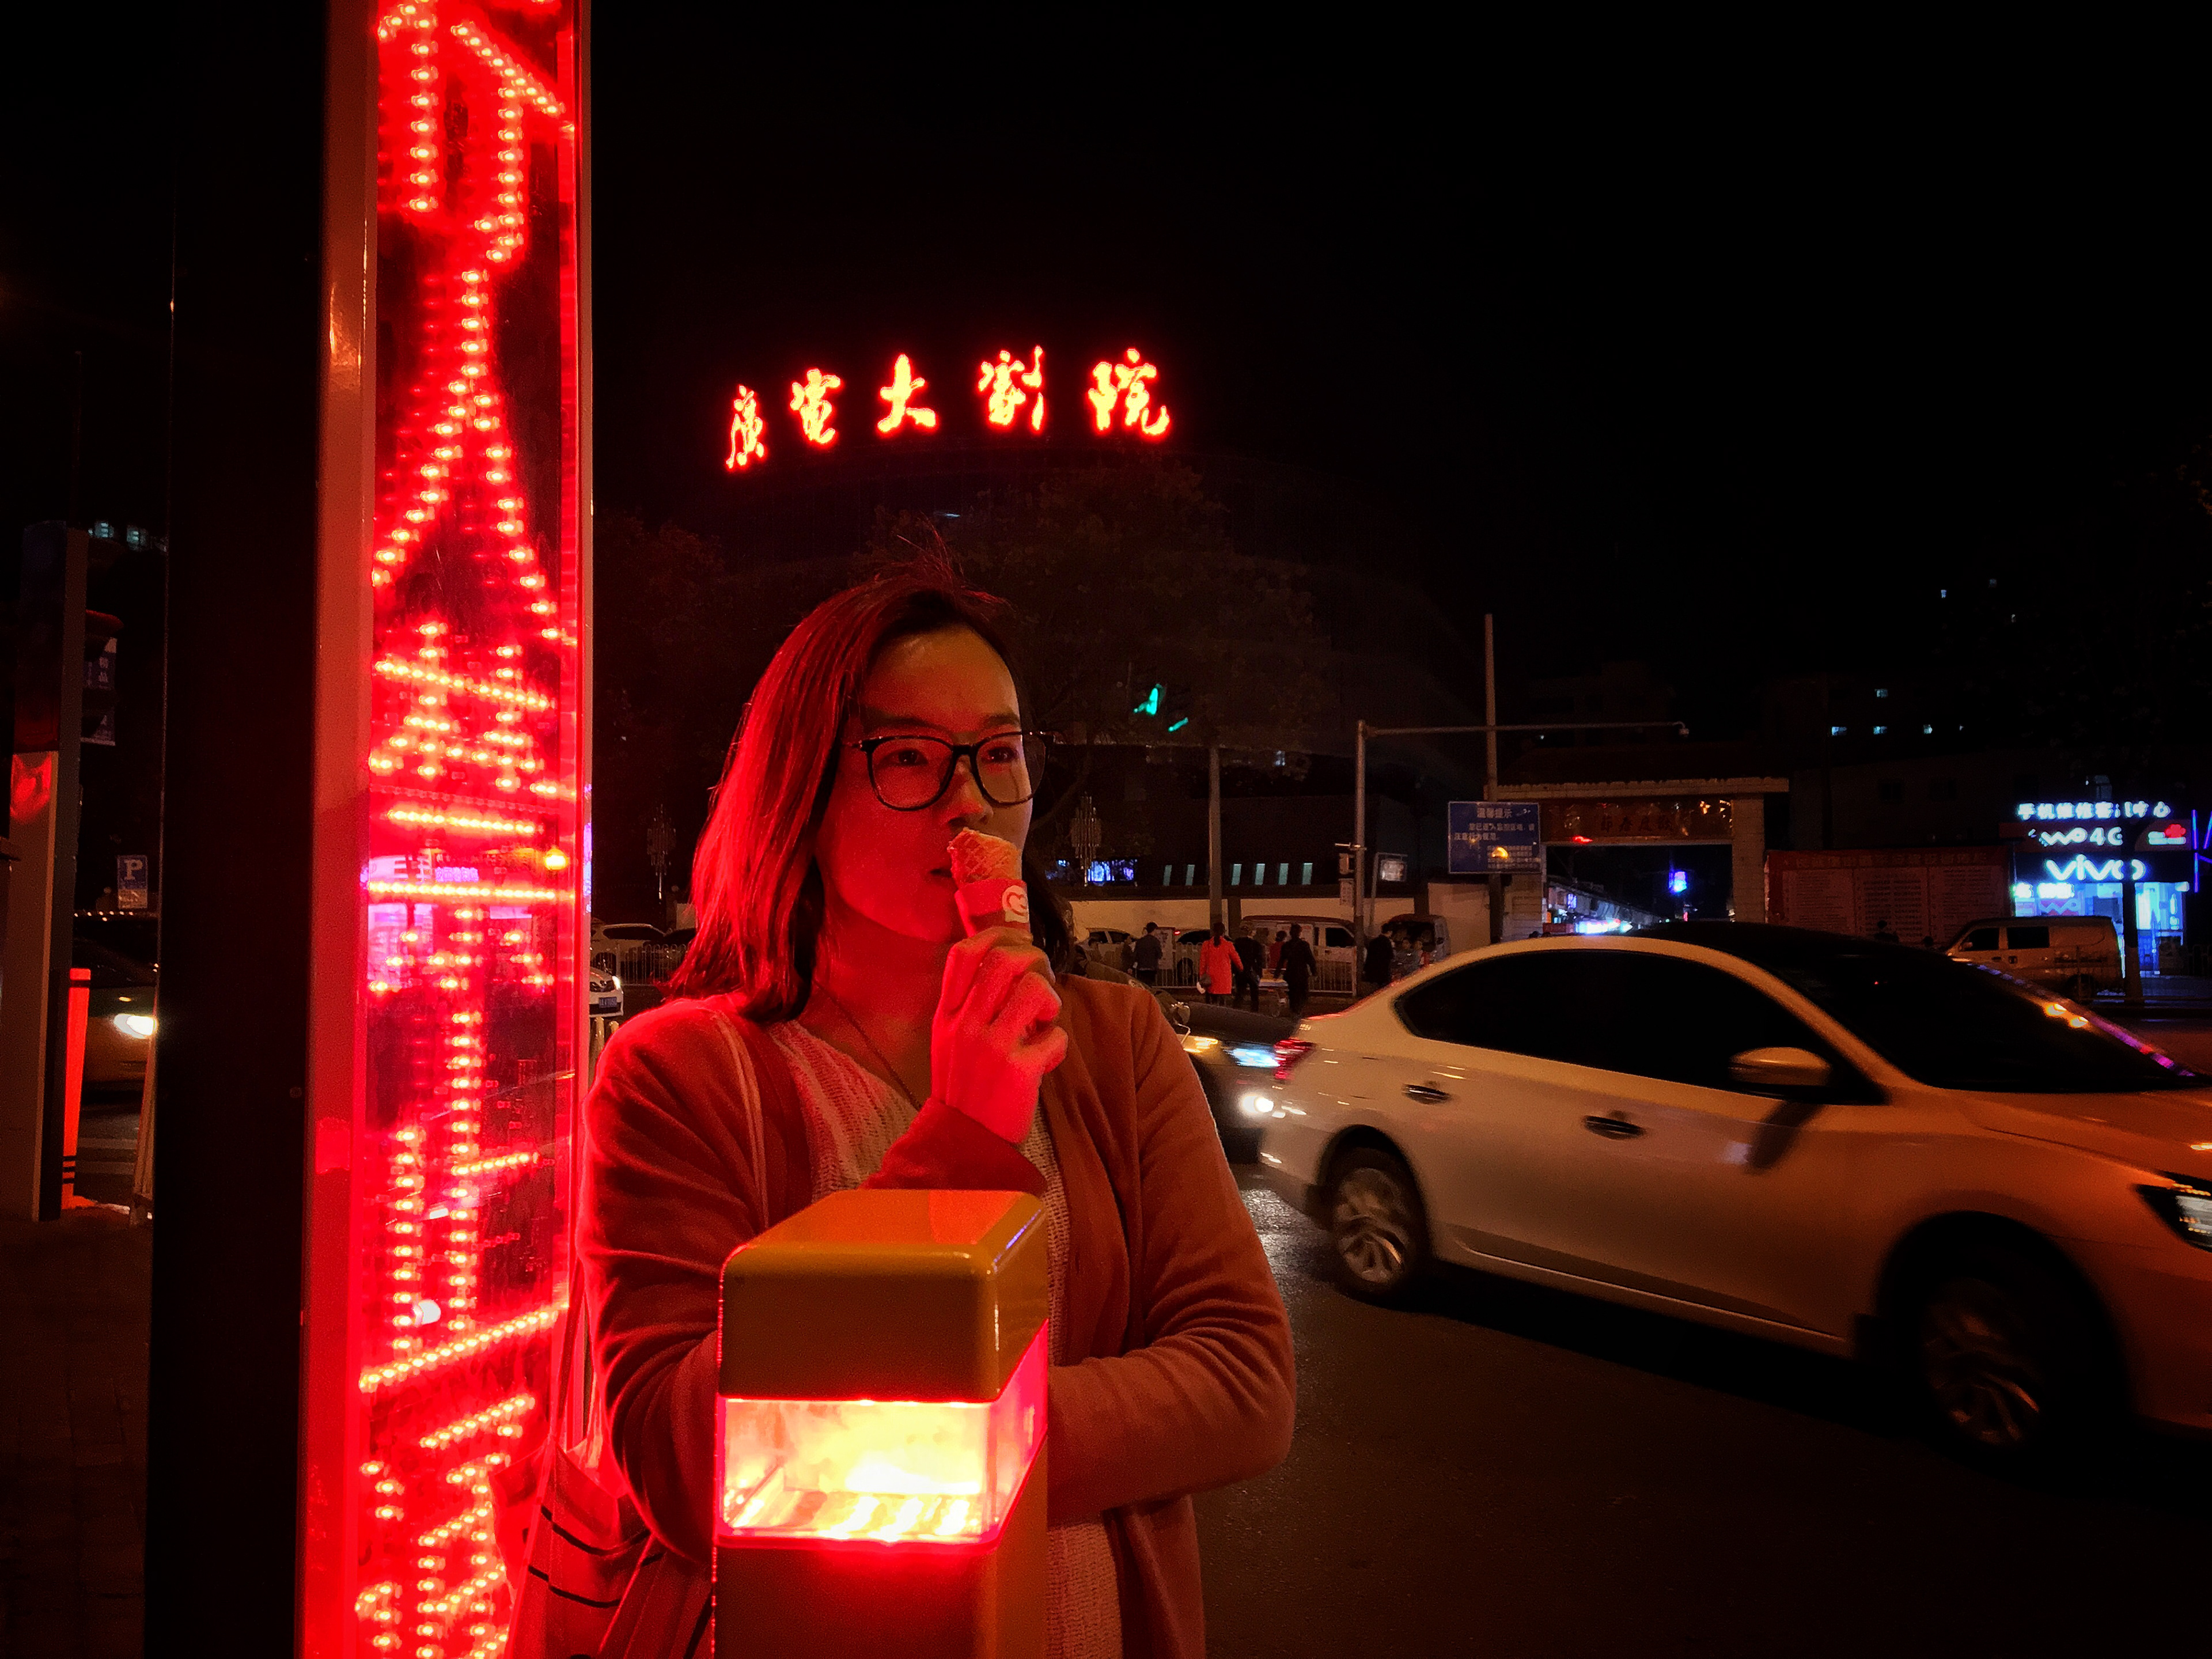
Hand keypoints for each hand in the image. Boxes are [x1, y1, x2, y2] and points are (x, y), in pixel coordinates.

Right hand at [931, 927, 1068, 1141]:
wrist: (964, 1140)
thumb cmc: (964, 1086)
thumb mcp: (950, 1040)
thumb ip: (969, 1005)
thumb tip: (1008, 967)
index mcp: (948, 1014)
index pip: (963, 954)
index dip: (995, 937)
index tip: (1015, 943)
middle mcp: (966, 1024)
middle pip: (1004, 961)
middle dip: (1034, 961)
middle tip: (1042, 981)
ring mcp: (993, 1046)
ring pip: (1035, 990)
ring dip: (1050, 1001)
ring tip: (1045, 1021)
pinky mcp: (1020, 1069)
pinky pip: (1055, 1037)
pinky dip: (1058, 1046)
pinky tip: (1045, 1059)